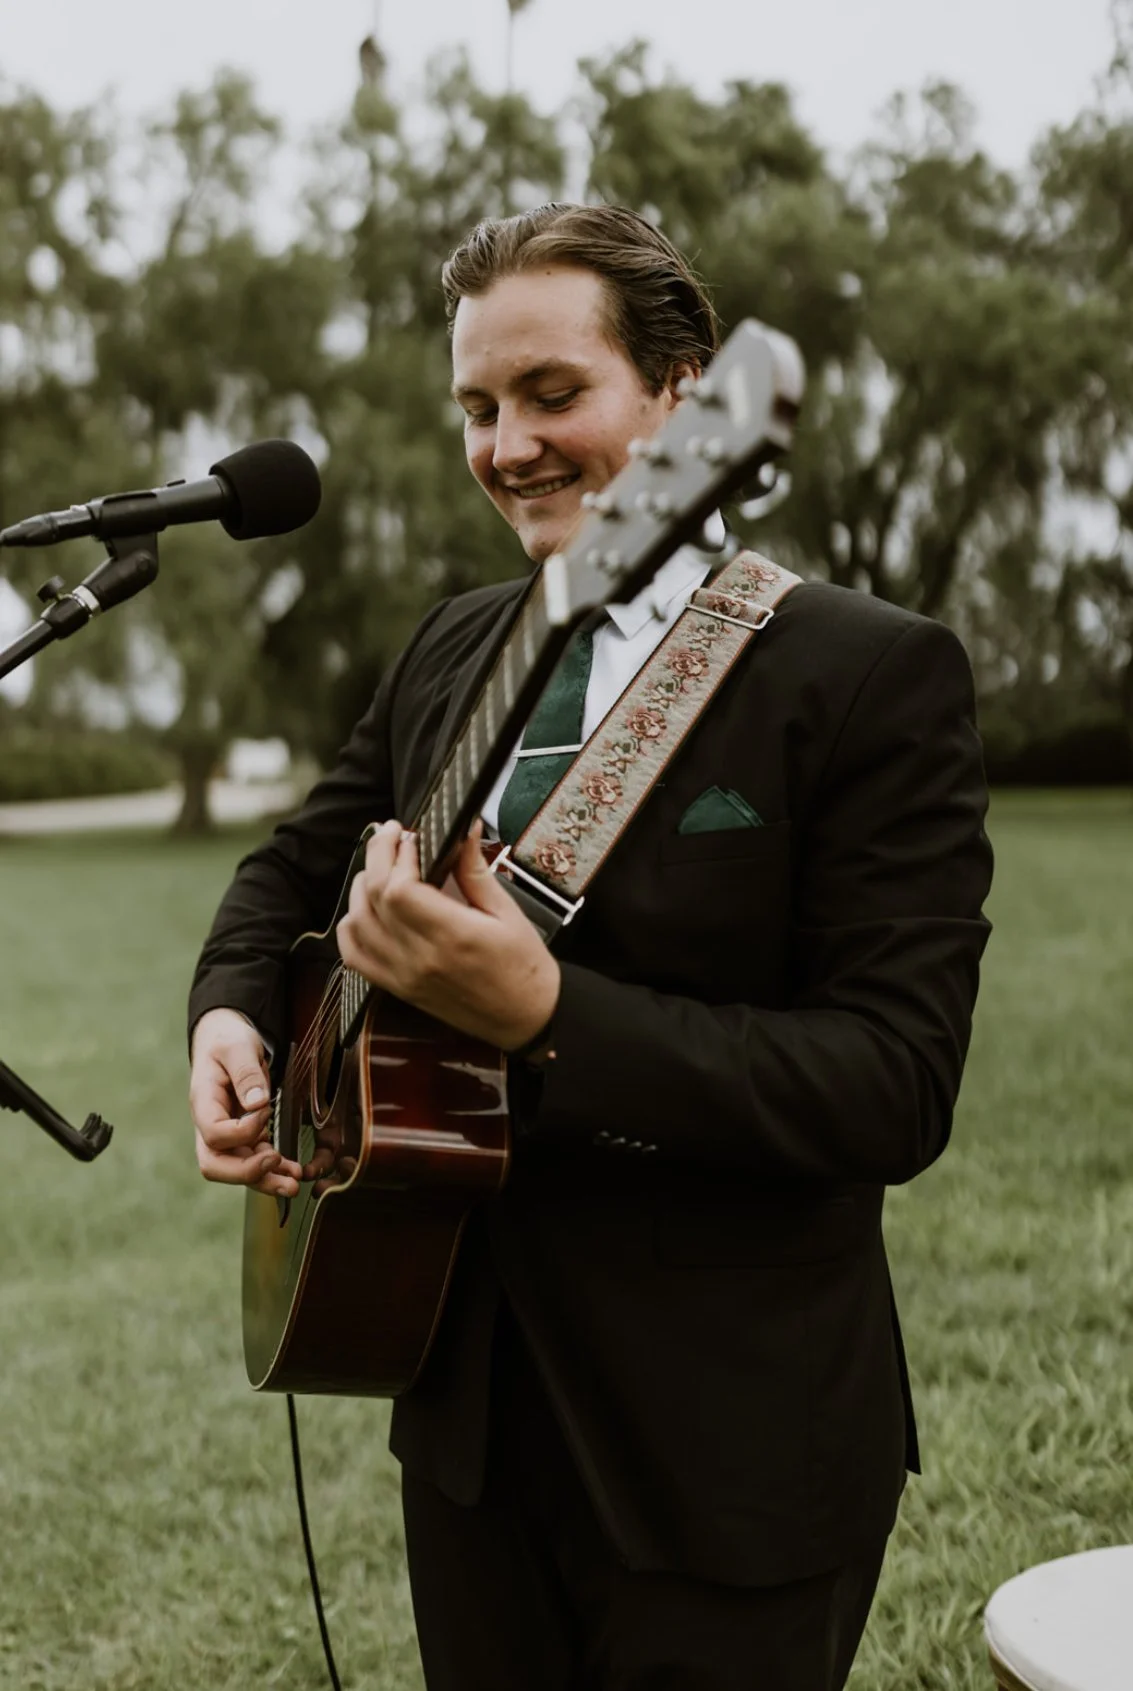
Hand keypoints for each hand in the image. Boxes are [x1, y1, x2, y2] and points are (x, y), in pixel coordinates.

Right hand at [189, 1007, 302, 1197]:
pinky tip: (294, 1171)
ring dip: (265, 1180)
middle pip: (216, 1164)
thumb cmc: (227, 1040)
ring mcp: (225, 1133)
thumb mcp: (237, 1046)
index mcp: (203, 1102)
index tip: (266, 1110)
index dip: (242, 1130)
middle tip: (277, 1165)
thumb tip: (258, 1104)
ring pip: (237, 1169)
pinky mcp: (242, 1136)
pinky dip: (274, 1169)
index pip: (215, 1134)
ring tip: (294, 1184)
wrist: (225, 1038)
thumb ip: (246, 1073)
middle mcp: (209, 1124)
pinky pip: (254, 1160)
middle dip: (247, 1173)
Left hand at [336, 818, 559, 1049]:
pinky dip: (352, 926)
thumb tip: (465, 828)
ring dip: (361, 888)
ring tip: (382, 868)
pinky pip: (354, 956)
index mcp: (453, 936)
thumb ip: (476, 871)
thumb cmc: (524, 966)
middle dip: (377, 857)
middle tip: (392, 836)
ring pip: (356, 923)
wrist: (524, 1019)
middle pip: (373, 898)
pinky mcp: (397, 988)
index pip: (400, 889)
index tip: (413, 838)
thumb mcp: (508, 912)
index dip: (398, 856)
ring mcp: (403, 976)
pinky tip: (367, 909)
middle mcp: (421, 958)